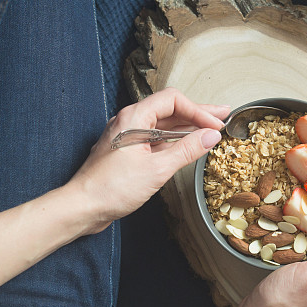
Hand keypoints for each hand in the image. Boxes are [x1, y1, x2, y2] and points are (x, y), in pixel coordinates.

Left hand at [67, 88, 228, 234]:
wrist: (83, 206)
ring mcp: (127, 135)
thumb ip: (186, 150)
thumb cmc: (112, 188)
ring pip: (163, 124)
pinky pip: (155, 137)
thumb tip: (211, 136)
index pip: (173, 100)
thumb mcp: (157, 169)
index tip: (215, 125)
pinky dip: (174, 139)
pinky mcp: (127, 150)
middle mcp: (129, 121)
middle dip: (197, 112)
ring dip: (187, 126)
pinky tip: (188, 143)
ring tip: (212, 127)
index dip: (198, 110)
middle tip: (223, 114)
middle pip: (169, 109)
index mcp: (134, 117)